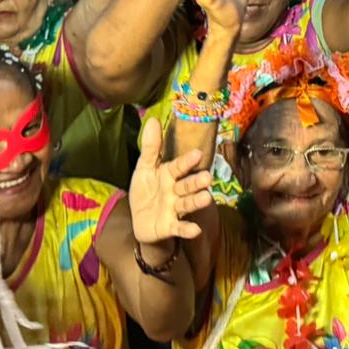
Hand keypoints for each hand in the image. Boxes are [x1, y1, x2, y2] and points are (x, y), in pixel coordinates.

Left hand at [130, 120, 213, 245]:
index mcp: (169, 174)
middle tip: (207, 177)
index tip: (197, 153)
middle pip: (187, 185)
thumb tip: (152, 119)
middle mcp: (175, 190)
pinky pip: (180, 227)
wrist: (141, 221)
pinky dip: (187, 229)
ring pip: (187, 203)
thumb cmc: (147, 191)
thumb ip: (151, 147)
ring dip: (197, 201)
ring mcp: (175, 208)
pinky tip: (195, 230)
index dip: (187, 161)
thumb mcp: (144, 168)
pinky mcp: (171, 226)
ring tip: (206, 198)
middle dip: (196, 181)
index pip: (179, 166)